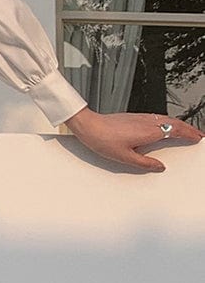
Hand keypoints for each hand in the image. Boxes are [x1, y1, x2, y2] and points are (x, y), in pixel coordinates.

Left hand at [63, 106, 204, 171]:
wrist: (88, 126)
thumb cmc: (102, 140)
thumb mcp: (124, 157)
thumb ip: (144, 163)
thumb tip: (159, 166)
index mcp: (149, 132)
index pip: (176, 131)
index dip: (189, 134)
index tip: (199, 138)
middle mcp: (147, 122)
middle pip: (175, 123)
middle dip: (189, 129)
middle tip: (199, 135)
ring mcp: (141, 117)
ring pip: (166, 118)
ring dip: (179, 124)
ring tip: (186, 130)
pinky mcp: (134, 116)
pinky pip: (157, 117)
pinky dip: (168, 121)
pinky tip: (166, 125)